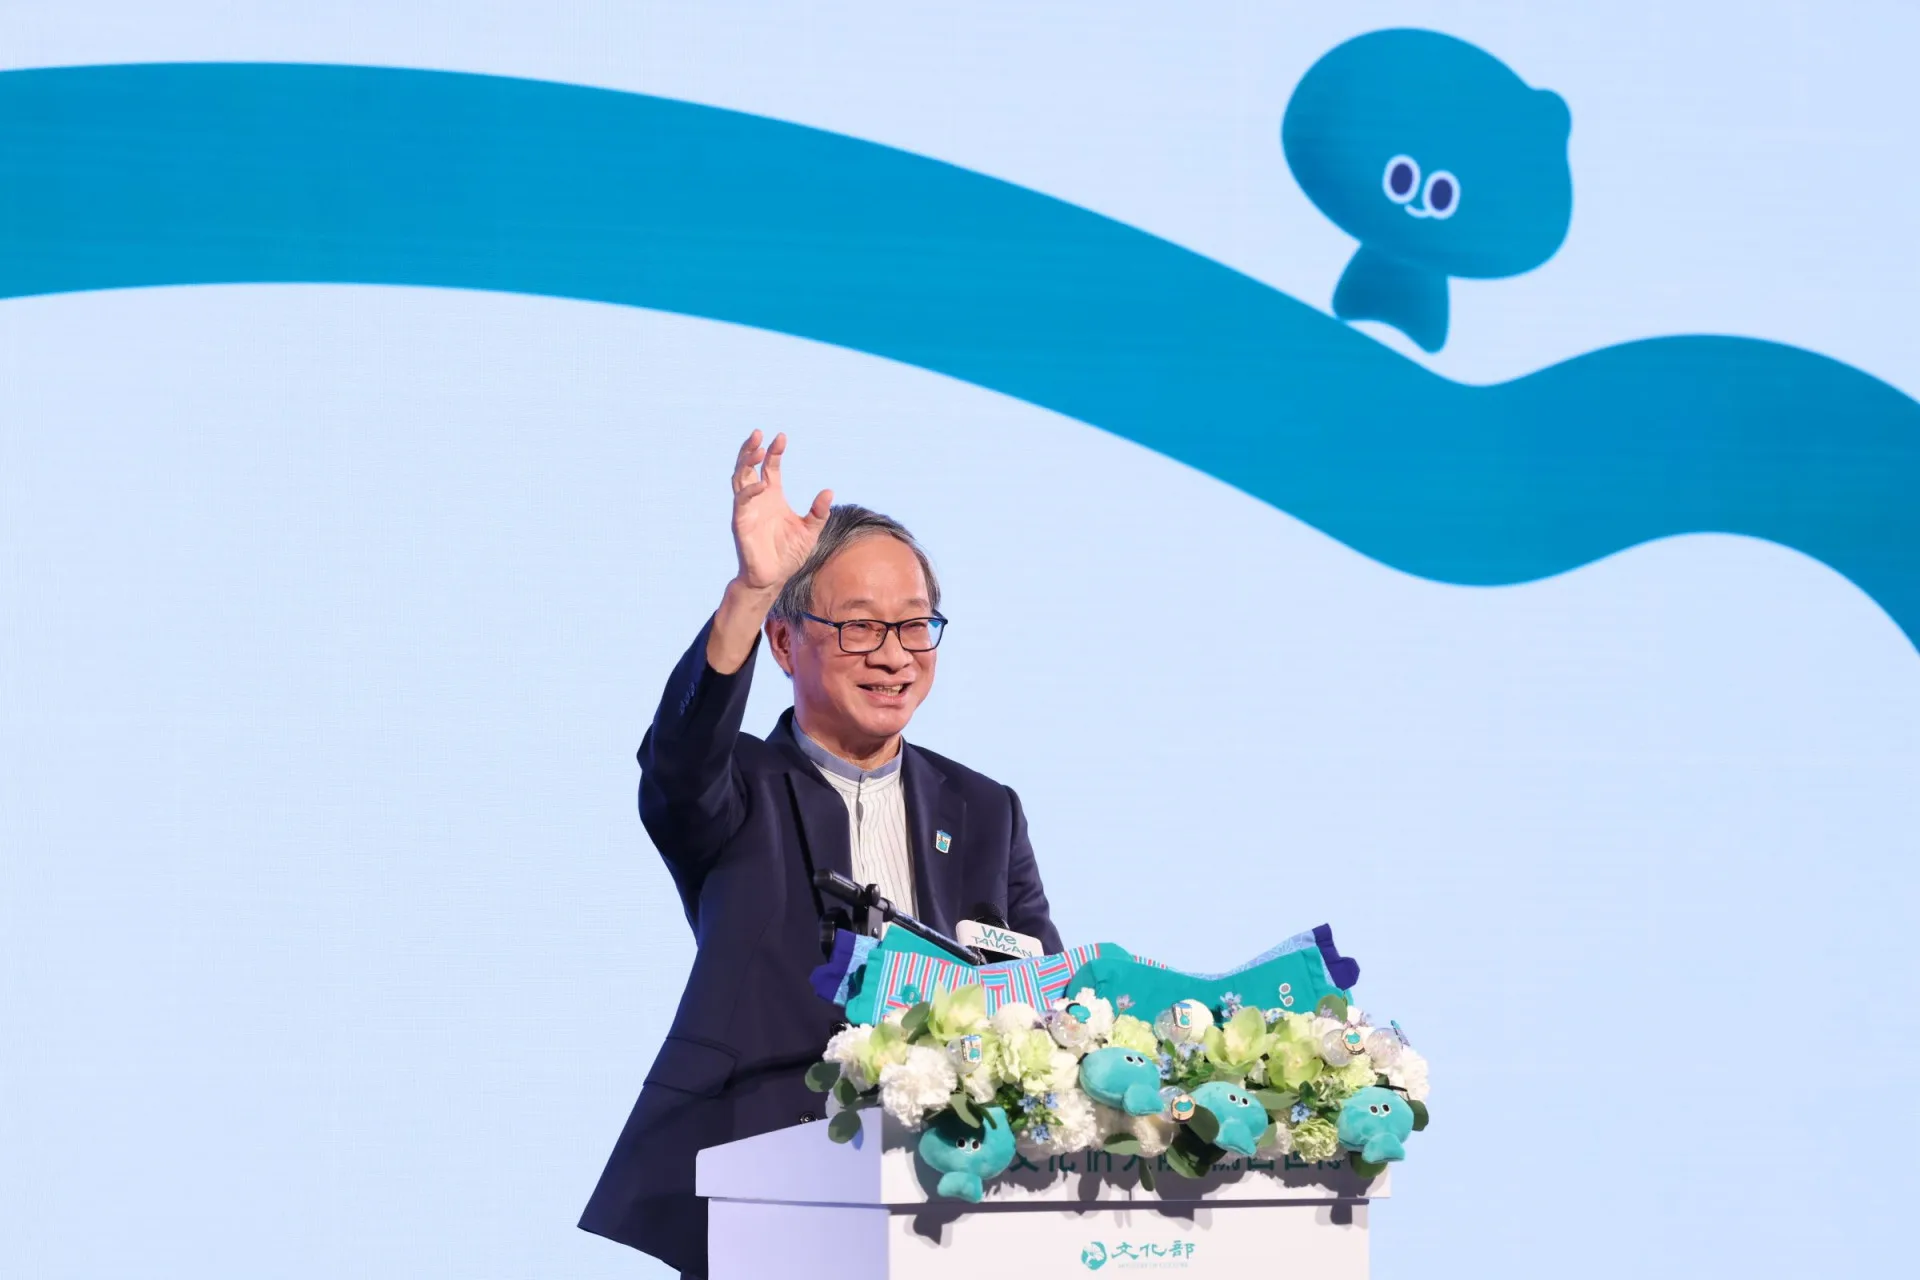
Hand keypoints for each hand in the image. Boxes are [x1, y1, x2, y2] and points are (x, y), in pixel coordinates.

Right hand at [729, 430, 832, 593]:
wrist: (774, 578)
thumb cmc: (789, 555)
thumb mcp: (810, 531)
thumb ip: (818, 512)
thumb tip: (830, 491)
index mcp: (773, 496)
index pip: (770, 467)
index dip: (775, 451)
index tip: (782, 437)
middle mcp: (758, 499)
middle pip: (749, 466)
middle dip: (751, 449)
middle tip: (758, 433)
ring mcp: (747, 509)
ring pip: (739, 478)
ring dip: (745, 462)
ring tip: (757, 448)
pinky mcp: (741, 522)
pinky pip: (742, 501)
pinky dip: (751, 490)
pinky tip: (763, 483)